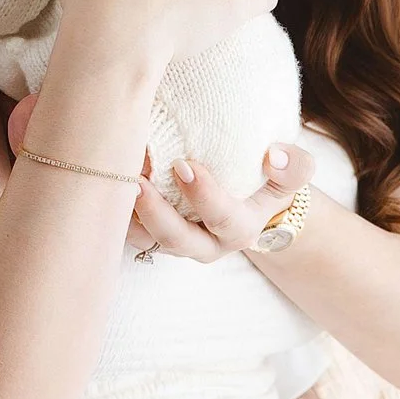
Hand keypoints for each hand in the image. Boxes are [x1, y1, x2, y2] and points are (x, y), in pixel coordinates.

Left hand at [131, 143, 315, 260]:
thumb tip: (275, 155)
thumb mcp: (291, 174)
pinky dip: (115, 209)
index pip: (222, 218)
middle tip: (138, 181)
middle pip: (177, 239)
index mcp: (239, 229)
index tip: (185, 164)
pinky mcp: (150, 235)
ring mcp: (174, 242)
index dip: (203, 195)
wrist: (249, 201)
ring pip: (145, 239)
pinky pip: (128, 230)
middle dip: (156, 213)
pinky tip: (105, 178)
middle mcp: (204, 243)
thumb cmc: (266, 180)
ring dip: (127, 214)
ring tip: (113, 182)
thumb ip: (294, 166)